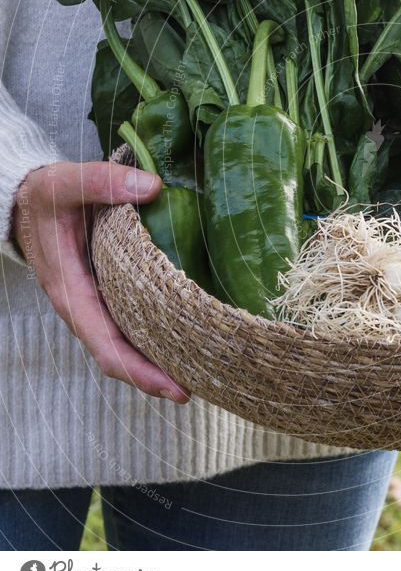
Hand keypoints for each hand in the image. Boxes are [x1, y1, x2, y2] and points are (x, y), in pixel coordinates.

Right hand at [12, 162, 190, 401]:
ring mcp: (95, 301)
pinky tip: (184, 332)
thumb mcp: (64, 182)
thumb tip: (152, 187)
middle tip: (205, 383)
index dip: (142, 372)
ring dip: (159, 358)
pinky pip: (130, 322)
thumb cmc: (43, 195)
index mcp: (71, 293)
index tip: (177, 388)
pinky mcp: (105, 291)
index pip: (107, 347)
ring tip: (202, 367)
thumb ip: (102, 182)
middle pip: (122, 356)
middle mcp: (83, 306)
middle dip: (158, 376)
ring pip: (127, 342)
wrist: (26, 199)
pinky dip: (155, 334)